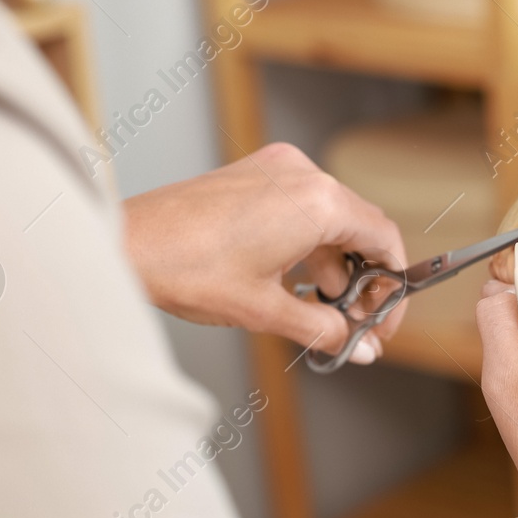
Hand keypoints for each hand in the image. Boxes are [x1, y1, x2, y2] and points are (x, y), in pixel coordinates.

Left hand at [122, 143, 407, 363]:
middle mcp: (302, 175)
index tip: (384, 322)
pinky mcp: (253, 174)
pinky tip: (296, 283)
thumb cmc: (187, 269)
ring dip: (336, 265)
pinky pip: (302, 208)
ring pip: (331, 218)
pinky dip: (309, 244)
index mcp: (317, 202)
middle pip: (361, 227)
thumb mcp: (267, 310)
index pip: (384, 239)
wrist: (125, 245)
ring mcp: (276, 169)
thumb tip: (362, 348)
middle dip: (364, 279)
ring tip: (323, 310)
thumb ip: (326, 329)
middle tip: (355, 322)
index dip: (392, 287)